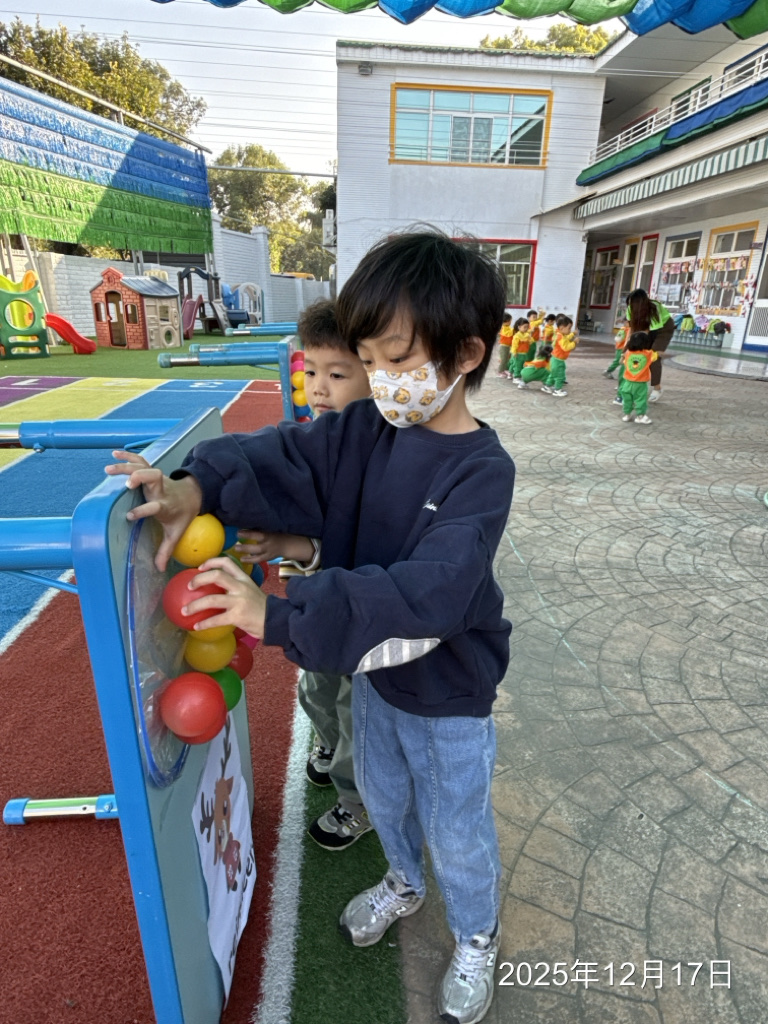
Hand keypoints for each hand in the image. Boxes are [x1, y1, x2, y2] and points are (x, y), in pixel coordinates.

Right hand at [105, 450, 202, 570]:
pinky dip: (128, 457)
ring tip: (108, 469)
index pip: (155, 507)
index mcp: (165, 505)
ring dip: (127, 466)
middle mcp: (160, 490)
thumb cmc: (182, 515)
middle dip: (140, 478)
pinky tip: (114, 454)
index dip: (143, 510)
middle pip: (153, 478)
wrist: (193, 495)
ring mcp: (157, 479)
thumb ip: (166, 551)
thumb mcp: (176, 533)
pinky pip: (140, 461)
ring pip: (143, 467)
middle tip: (126, 484)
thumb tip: (160, 569)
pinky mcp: (152, 472)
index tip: (129, 516)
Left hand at [183, 556, 267, 638]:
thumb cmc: (260, 607)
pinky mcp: (237, 616)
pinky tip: (196, 627)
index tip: (199, 568)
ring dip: (194, 606)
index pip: (227, 562)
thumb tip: (214, 589)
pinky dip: (204, 624)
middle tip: (189, 586)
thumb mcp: (250, 590)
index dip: (211, 562)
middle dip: (199, 580)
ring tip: (184, 611)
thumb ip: (235, 587)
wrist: (275, 620)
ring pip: (211, 599)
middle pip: (216, 575)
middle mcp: (240, 587)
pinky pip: (216, 619)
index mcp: (244, 579)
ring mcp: (239, 601)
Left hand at [235, 530, 314, 564]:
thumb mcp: (268, 530)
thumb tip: (242, 527)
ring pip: (258, 555)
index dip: (248, 534)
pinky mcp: (268, 558)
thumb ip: (258, 530)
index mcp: (268, 535)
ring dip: (247, 555)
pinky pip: (259, 560)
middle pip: (257, 547)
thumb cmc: (274, 534)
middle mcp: (268, 545)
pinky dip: (250, 560)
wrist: (286, 545)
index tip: (238, 533)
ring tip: (237, 552)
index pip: (258, 535)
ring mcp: (269, 553)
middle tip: (235, 545)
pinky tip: (242, 559)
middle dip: (246, 547)